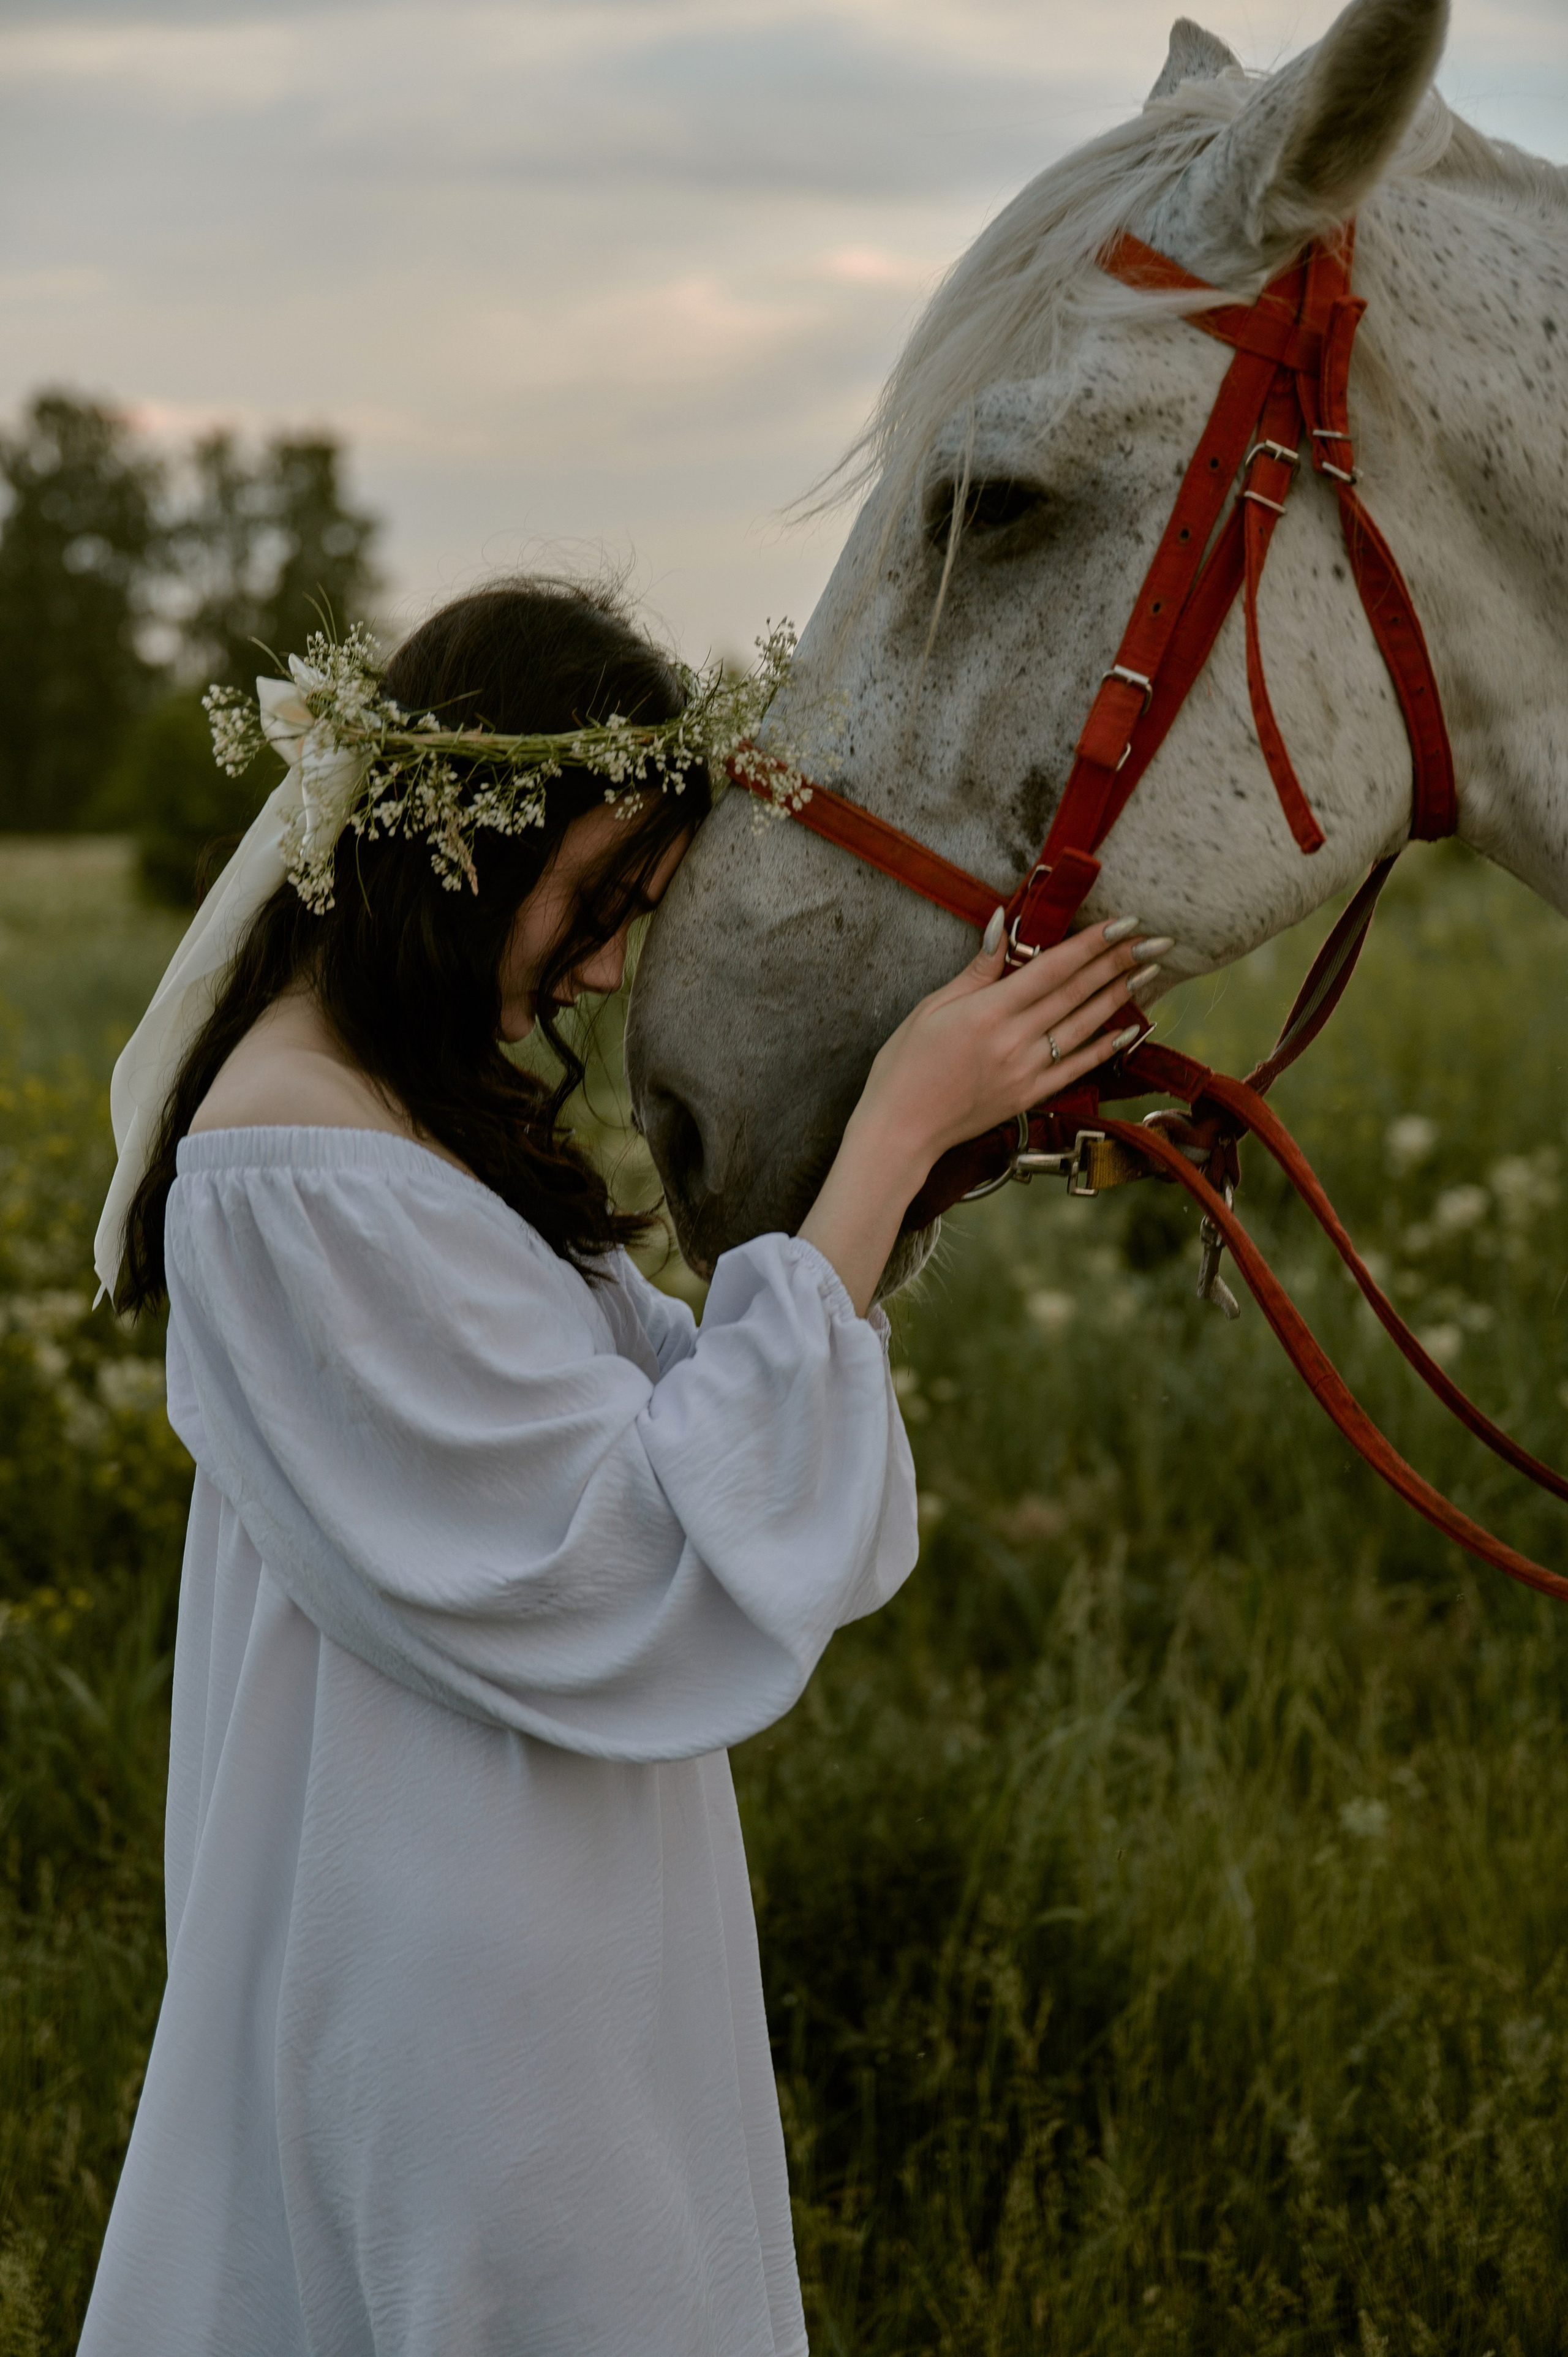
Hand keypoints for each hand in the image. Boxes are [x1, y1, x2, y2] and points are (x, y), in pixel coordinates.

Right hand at [854, 909, 1166, 1174]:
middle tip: (1155, 939)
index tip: (1124, 923)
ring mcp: (1026, 1072)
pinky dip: (1106, 1047)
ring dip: (1121, 997)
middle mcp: (1014, 1041)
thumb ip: (977, 969)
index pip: (1052, 969)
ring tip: (1151, 971)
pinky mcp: (1030, 1096)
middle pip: (1076, 993)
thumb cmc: (905, 1065)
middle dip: (1119, 962)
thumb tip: (1002, 923)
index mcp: (987, 1012)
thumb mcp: (931, 1007)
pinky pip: (1077, 1068)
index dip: (1092, 944)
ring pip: (1084, 1027)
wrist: (900, 1130)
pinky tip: (1130, 1029)